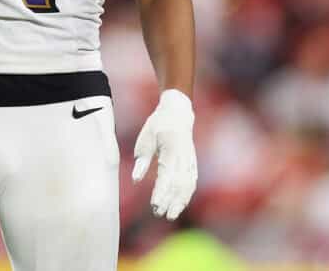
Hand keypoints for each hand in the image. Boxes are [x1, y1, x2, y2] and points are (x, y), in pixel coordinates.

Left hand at [132, 89, 196, 219]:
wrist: (178, 114)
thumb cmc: (158, 126)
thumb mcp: (145, 138)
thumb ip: (142, 159)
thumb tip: (136, 179)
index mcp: (171, 149)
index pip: (166, 175)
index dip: (161, 192)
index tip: (154, 204)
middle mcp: (183, 157)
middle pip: (178, 183)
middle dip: (169, 200)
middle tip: (159, 214)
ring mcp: (190, 161)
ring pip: (187, 185)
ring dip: (179, 201)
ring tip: (170, 215)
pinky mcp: (193, 164)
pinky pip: (191, 182)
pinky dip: (186, 195)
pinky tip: (180, 205)